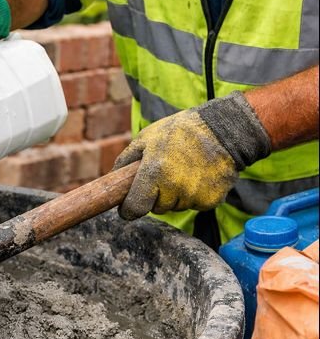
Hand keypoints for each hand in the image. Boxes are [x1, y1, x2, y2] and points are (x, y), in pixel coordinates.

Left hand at [114, 91, 271, 219]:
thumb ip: (126, 161)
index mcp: (154, 172)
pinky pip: (194, 205)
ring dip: (175, 195)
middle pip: (156, 208)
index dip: (129, 209)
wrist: (224, 130)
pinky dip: (194, 195)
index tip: (128, 206)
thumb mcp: (146, 138)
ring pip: (175, 207)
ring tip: (184, 170)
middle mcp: (173, 188)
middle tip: (165, 174)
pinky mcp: (211, 201)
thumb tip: (112, 179)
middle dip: (156, 196)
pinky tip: (199, 175)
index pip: (134, 208)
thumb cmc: (180, 131)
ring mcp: (193, 196)